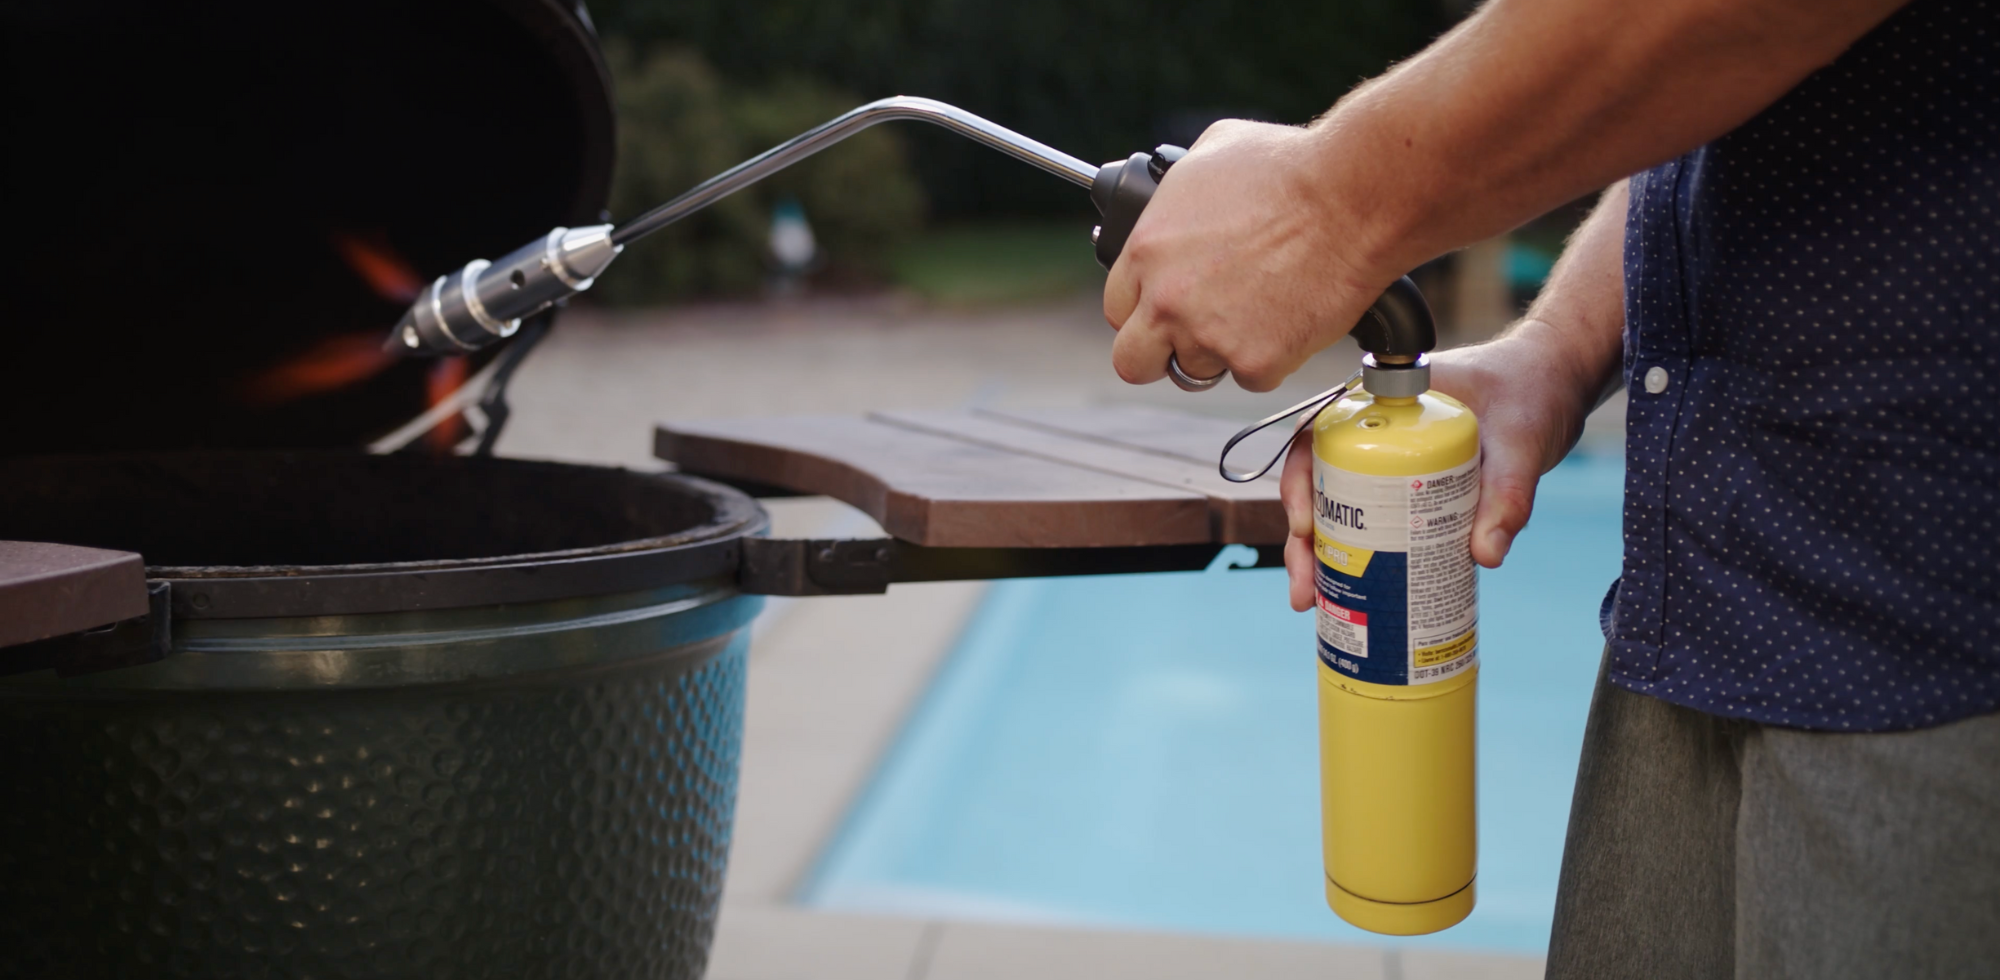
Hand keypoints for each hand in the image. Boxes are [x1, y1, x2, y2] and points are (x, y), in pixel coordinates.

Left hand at [1102, 120, 1400, 392]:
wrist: (1352, 196)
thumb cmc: (1290, 167)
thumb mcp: (1209, 155)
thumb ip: (1175, 194)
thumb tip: (1172, 200)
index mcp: (1145, 251)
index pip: (1117, 307)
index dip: (1144, 308)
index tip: (1167, 305)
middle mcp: (1166, 300)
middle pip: (1133, 362)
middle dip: (1159, 354)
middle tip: (1193, 336)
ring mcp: (1208, 336)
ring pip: (1199, 372)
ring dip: (1223, 352)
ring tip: (1262, 310)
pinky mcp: (1255, 362)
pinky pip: (1253, 378)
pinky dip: (1272, 357)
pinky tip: (1292, 316)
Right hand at [1278, 326, 1602, 610]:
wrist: (1554, 381)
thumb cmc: (1532, 390)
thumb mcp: (1521, 442)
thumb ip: (1508, 493)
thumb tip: (1486, 555)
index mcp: (1383, 400)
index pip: (1318, 434)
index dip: (1300, 482)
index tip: (1307, 526)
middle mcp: (1374, 427)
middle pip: (1318, 482)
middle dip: (1303, 540)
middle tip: (1306, 588)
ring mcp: (1389, 456)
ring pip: (1338, 505)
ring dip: (1321, 554)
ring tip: (1313, 601)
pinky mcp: (1408, 482)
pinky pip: (1371, 516)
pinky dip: (1358, 553)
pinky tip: (1352, 591)